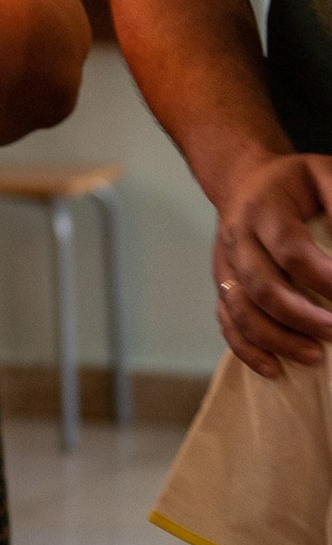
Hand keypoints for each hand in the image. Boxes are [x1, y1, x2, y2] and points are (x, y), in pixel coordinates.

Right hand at [211, 149, 331, 376]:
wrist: (246, 181)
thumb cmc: (297, 183)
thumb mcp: (324, 175)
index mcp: (263, 207)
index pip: (289, 248)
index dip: (322, 277)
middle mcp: (237, 237)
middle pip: (261, 285)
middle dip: (302, 316)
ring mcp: (225, 264)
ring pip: (241, 310)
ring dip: (278, 338)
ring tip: (315, 356)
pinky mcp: (222, 284)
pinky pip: (226, 322)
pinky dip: (247, 349)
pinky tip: (275, 369)